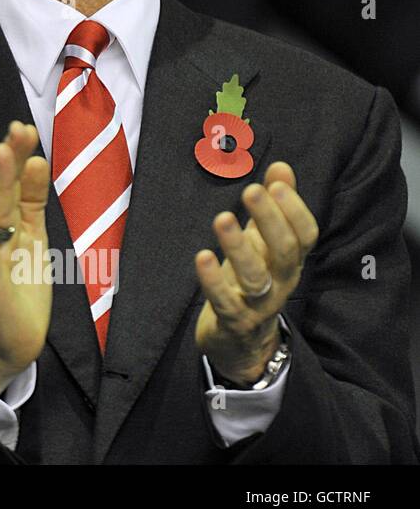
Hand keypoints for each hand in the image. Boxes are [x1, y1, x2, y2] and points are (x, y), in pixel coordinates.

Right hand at [0, 121, 52, 393]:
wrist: (12, 341)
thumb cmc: (22, 290)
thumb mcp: (36, 240)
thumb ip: (34, 203)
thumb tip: (38, 162)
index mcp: (14, 225)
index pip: (17, 184)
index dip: (21, 157)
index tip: (26, 128)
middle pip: (4, 190)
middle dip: (10, 160)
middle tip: (17, 129)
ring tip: (1, 151)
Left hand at [194, 161, 317, 382]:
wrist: (242, 342)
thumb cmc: (252, 279)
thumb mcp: (264, 243)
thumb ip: (274, 206)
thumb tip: (281, 166)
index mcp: (291, 261)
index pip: (306, 235)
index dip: (295, 210)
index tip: (278, 182)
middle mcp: (281, 282)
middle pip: (285, 251)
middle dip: (270, 220)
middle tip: (251, 190)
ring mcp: (258, 304)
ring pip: (255, 276)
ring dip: (239, 246)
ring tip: (222, 218)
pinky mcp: (233, 320)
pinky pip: (224, 300)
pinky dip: (213, 279)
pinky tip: (202, 257)